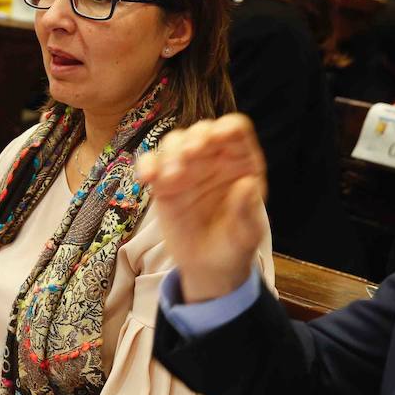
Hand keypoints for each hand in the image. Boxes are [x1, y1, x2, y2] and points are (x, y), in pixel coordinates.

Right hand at [137, 113, 265, 302]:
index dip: (227, 128)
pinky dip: (146, 165)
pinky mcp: (163, 181)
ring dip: (171, 152)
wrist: (208, 266)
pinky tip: (147, 178)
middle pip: (202, 131)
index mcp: (240, 162)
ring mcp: (187, 168)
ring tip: (172, 177)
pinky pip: (151, 163)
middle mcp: (213, 158)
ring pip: (175, 142)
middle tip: (190, 155)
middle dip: (194, 138)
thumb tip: (247, 185)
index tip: (218, 136)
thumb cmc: (235, 245)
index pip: (235, 131)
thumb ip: (247, 210)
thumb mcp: (247, 233)